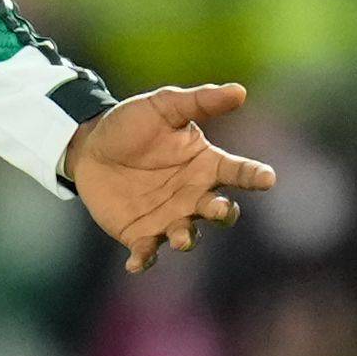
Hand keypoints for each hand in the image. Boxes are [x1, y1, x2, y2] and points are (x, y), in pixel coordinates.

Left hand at [63, 84, 274, 274]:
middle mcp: (194, 195)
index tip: (266, 178)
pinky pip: (146, 253)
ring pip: (187, 235)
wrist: (90, 146)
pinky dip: (143, 260)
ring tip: (180, 238)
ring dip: (186, 239)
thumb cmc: (132, 124)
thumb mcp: (163, 107)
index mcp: (206, 165)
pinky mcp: (140, 234)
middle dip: (222, 212)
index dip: (254, 175)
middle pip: (219, 211)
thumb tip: (239, 91)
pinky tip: (135, 264)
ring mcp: (169, 217)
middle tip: (218, 208)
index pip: (238, 171)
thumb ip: (200, 102)